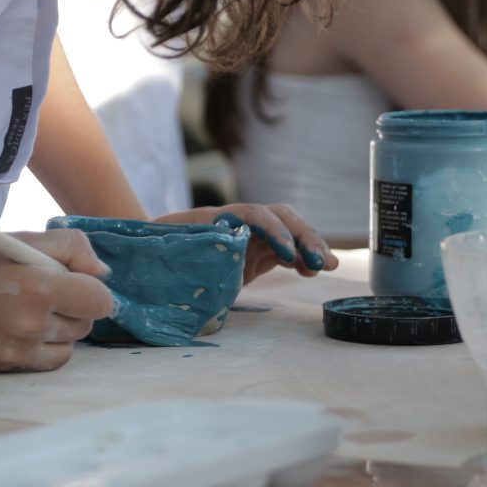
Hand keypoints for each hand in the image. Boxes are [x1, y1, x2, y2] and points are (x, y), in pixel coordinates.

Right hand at [0, 230, 114, 372]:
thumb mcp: (17, 239)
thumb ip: (69, 248)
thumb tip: (103, 273)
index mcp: (36, 286)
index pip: (100, 301)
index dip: (91, 288)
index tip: (74, 280)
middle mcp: (28, 324)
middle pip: (85, 324)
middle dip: (74, 307)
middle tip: (43, 290)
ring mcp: (14, 351)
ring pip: (67, 346)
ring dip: (57, 330)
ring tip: (25, 308)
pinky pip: (41, 362)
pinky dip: (38, 347)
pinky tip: (14, 328)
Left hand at [156, 203, 337, 283]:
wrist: (157, 261)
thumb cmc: (161, 255)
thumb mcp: (173, 256)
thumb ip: (192, 255)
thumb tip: (210, 253)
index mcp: (217, 219)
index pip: (254, 214)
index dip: (275, 230)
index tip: (288, 254)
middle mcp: (239, 222)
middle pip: (280, 217)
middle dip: (304, 236)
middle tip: (322, 261)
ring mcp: (251, 236)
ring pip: (289, 233)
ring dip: (310, 247)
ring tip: (329, 265)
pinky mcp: (258, 252)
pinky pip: (286, 251)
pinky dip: (301, 259)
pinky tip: (314, 272)